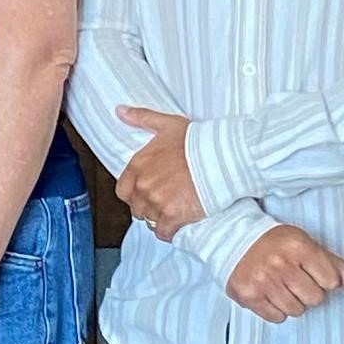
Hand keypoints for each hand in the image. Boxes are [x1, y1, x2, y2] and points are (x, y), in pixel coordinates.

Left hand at [114, 107, 203, 238]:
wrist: (223, 157)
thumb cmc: (197, 140)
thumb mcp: (167, 124)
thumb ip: (141, 118)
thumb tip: (120, 111)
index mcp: (138, 166)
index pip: (124, 191)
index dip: (137, 194)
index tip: (150, 192)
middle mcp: (143, 186)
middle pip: (137, 208)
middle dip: (149, 207)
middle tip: (167, 202)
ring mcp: (156, 202)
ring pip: (150, 221)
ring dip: (160, 218)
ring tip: (175, 212)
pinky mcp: (173, 216)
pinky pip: (163, 232)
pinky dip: (170, 231)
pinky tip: (180, 224)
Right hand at [224, 225, 343, 322]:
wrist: (233, 240)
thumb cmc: (275, 244)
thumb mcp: (307, 245)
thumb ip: (334, 265)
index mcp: (299, 248)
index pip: (330, 281)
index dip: (324, 279)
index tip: (310, 272)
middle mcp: (280, 264)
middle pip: (315, 299)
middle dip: (307, 292)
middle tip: (293, 280)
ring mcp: (263, 281)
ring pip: (296, 310)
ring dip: (292, 302)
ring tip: (280, 287)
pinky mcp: (248, 295)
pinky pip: (276, 317)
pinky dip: (276, 310)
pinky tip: (269, 294)